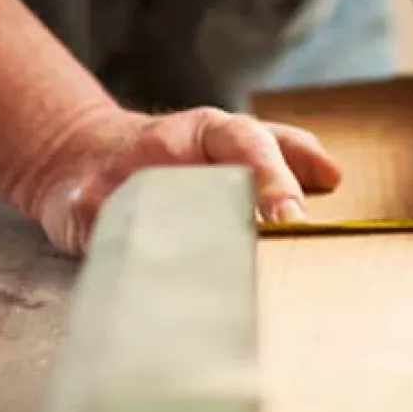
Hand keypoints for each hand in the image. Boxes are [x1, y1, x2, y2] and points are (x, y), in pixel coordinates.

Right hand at [11, 105, 342, 254]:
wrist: (79, 153)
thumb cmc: (170, 152)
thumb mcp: (226, 139)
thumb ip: (281, 151)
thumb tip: (333, 176)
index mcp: (208, 128)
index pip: (248, 141)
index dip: (273, 177)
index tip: (294, 216)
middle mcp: (166, 143)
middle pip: (205, 179)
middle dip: (244, 205)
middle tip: (277, 236)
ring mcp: (122, 174)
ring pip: (160, 209)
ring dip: (193, 240)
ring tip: (223, 271)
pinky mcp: (85, 207)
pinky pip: (114, 238)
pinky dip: (134, 259)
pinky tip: (154, 283)